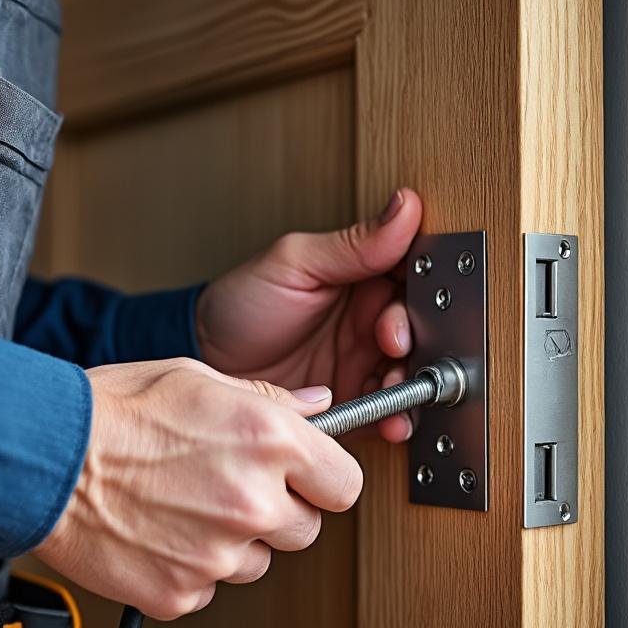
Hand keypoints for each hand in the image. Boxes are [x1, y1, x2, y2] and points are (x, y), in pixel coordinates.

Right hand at [32, 358, 361, 619]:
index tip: (306, 477)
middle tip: (227, 486)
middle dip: (276, 511)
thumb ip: (267, 398)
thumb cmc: (109, 412)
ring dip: (231, 541)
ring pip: (256, 563)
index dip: (324, 479)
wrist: (42, 459)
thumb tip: (316, 405)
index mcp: (268, 441)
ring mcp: (218, 554)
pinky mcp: (180, 592)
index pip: (344, 484)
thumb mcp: (196, 376)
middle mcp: (251, 501)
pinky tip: (157, 530)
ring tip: (181, 504)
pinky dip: (187, 567)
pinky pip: (206, 587)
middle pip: (305, 530)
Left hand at [195, 189, 422, 441]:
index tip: (414, 299)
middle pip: (420, 329)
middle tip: (393, 343)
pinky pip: (386, 413)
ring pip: (409, 373)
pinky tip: (390, 420)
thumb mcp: (294, 264)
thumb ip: (353, 244)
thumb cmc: (242, 305)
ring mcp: (363, 363)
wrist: (206, 364)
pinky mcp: (354, 403)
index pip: (412, 276)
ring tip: (394, 387)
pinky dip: (394, 419)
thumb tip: (404, 207)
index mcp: (362, 277)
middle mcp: (369, 321)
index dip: (422, 289)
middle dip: (415, 340)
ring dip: (411, 383)